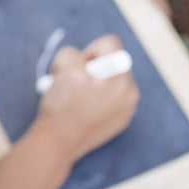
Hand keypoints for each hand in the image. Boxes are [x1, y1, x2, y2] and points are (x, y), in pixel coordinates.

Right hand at [35, 34, 138, 162]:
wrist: (58, 144)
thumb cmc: (61, 107)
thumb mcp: (63, 68)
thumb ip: (73, 54)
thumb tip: (82, 62)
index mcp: (121, 80)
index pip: (110, 44)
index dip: (88, 51)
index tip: (77, 69)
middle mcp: (130, 94)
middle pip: (111, 62)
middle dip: (90, 67)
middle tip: (74, 84)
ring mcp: (126, 109)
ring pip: (108, 79)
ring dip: (91, 82)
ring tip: (76, 98)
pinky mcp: (119, 120)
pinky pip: (108, 96)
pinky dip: (94, 97)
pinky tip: (81, 110)